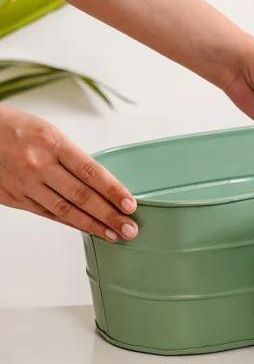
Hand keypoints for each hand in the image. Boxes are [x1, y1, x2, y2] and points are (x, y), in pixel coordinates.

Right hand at [0, 104, 137, 241]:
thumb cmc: (17, 129)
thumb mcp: (50, 134)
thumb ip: (73, 158)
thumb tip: (102, 184)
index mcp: (52, 143)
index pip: (91, 172)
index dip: (113, 191)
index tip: (130, 205)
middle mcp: (38, 165)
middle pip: (81, 195)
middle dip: (109, 215)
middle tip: (129, 229)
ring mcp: (24, 183)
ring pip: (65, 210)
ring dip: (92, 225)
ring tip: (113, 234)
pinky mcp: (13, 197)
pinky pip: (47, 214)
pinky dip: (70, 223)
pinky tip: (87, 229)